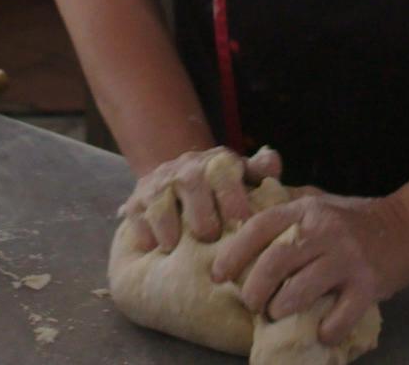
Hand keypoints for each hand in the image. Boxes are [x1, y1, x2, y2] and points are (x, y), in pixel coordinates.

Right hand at [118, 146, 282, 252]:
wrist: (180, 179)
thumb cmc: (223, 189)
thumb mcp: (244, 177)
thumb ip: (261, 173)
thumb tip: (272, 160)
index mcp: (217, 163)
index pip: (224, 171)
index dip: (232, 195)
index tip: (241, 220)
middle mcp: (187, 169)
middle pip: (191, 183)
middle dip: (199, 210)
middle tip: (208, 236)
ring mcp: (159, 184)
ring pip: (159, 199)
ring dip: (166, 222)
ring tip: (173, 247)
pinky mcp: (137, 201)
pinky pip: (136, 214)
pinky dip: (142, 230)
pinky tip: (150, 248)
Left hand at [209, 192, 408, 345]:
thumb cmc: (355, 219)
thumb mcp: (318, 203)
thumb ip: (286, 210)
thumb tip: (240, 223)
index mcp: (306, 210)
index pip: (260, 227)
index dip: (234, 252)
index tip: (218, 275)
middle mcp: (324, 232)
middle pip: (275, 262)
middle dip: (254, 289)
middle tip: (251, 303)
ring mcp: (347, 259)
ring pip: (300, 290)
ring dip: (281, 308)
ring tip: (275, 314)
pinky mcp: (368, 285)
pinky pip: (341, 315)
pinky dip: (327, 329)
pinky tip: (319, 332)